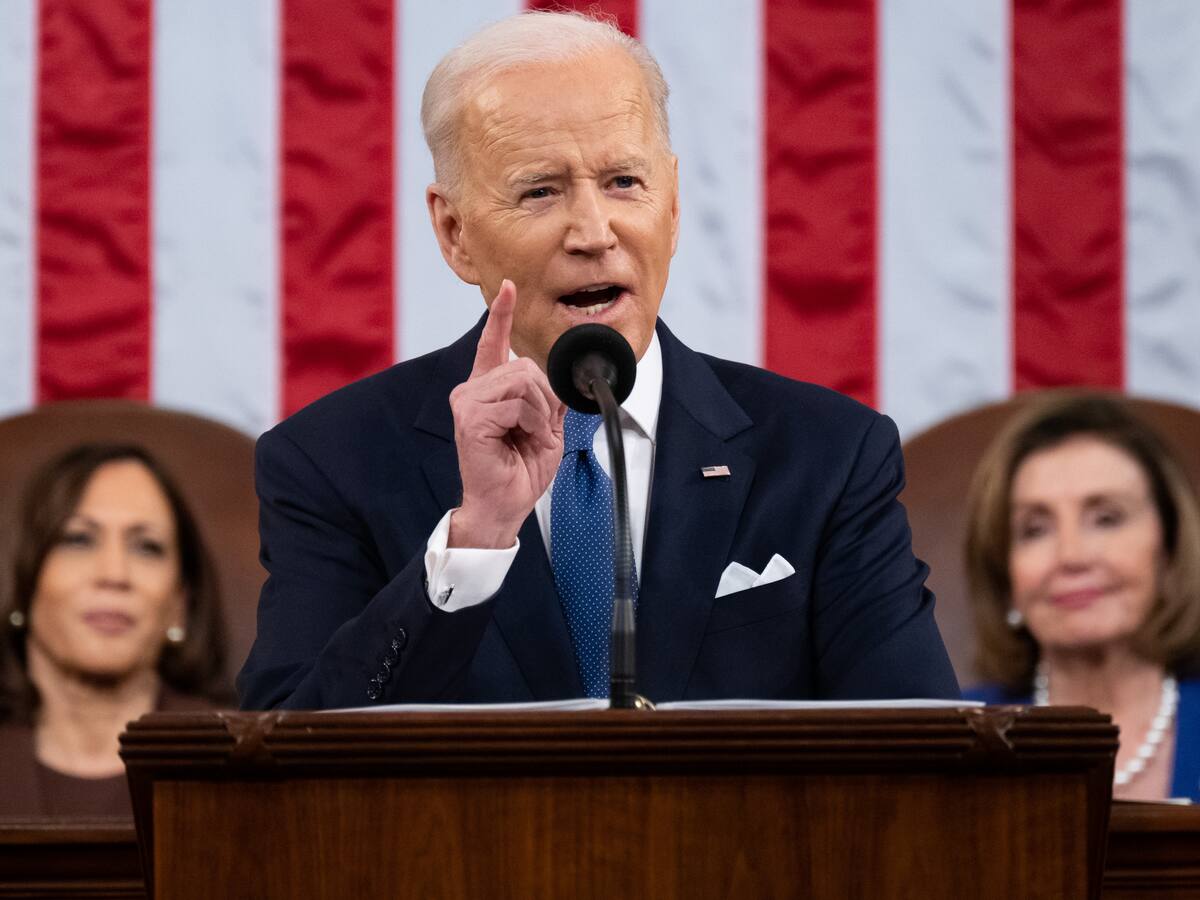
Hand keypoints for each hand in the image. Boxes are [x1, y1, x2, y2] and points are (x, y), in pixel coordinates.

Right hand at [448, 280, 565, 547]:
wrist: (505, 505)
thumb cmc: (520, 471)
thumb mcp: (547, 428)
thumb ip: (552, 399)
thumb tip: (569, 378)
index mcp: (489, 389)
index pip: (494, 343)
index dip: (502, 314)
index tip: (509, 286)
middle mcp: (473, 389)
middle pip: (525, 365)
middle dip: (546, 398)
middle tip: (538, 430)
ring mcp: (468, 401)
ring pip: (524, 381)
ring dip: (539, 413)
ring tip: (527, 437)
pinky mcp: (470, 416)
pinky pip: (518, 403)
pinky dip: (531, 423)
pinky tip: (519, 440)